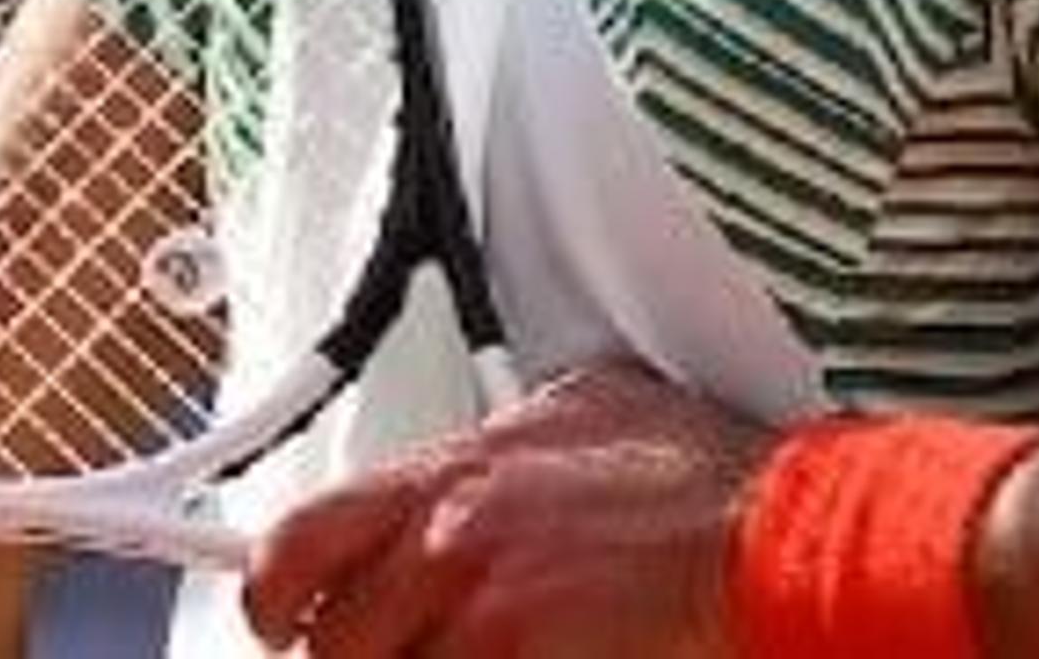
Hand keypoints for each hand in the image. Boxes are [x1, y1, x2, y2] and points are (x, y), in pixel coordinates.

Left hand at [244, 361, 774, 657]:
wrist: (765, 535)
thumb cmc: (702, 481)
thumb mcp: (598, 405)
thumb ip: (521, 426)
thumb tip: (501, 429)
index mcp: (455, 471)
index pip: (301, 539)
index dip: (273, 594)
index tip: (276, 617)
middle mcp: (450, 537)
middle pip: (332, 640)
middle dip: (360, 658)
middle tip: (399, 653)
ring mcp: (481, 611)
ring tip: (489, 648)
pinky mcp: (515, 658)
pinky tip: (529, 657)